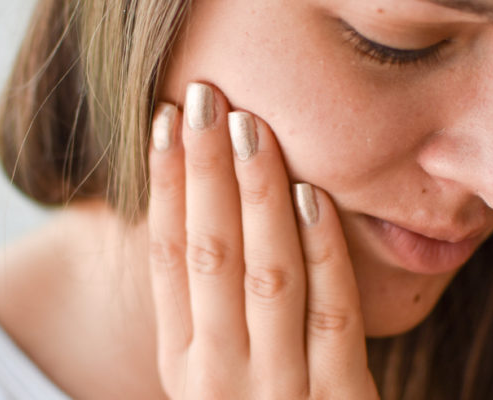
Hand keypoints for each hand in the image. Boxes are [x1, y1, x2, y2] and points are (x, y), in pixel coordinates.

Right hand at [147, 82, 379, 398]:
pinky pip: (330, 313)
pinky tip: (310, 195)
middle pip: (207, 253)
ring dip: (256, 194)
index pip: (165, 257)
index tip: (164, 122)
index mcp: (181, 364)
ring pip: (263, 273)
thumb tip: (189, 213)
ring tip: (251, 128)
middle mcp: (217, 377)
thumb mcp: (214, 377)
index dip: (162, 185)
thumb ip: (206, 313)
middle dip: (204, 170)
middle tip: (206, 99)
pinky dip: (319, 250)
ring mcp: (276, 392)